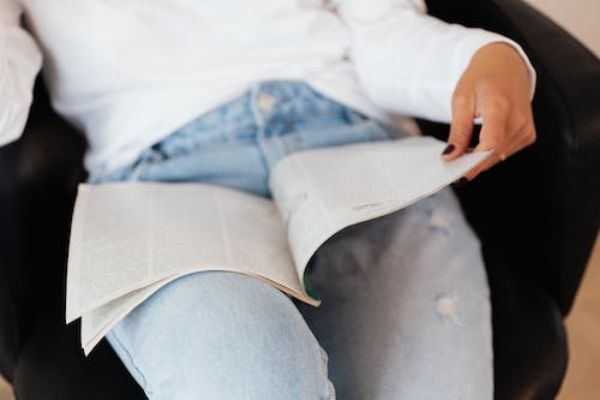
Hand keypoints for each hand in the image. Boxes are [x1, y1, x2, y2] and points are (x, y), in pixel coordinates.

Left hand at [441, 42, 536, 181]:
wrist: (505, 64)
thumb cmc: (482, 77)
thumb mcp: (461, 100)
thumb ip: (458, 131)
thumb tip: (451, 156)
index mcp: (500, 107)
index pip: (490, 144)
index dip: (473, 162)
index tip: (457, 172)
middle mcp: (518, 119)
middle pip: (494, 154)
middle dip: (472, 164)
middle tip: (452, 165)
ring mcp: (526, 128)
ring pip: (498, 156)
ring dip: (480, 159)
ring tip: (464, 151)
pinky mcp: (528, 134)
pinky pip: (505, 152)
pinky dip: (490, 153)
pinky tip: (479, 146)